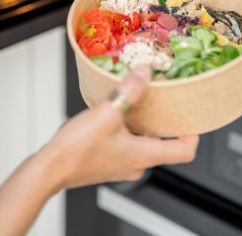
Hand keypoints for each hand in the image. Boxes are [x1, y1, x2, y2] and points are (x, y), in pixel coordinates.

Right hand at [40, 66, 198, 189]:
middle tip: (162, 99)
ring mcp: (122, 165)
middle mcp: (137, 164)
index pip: (186, 150)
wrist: (48, 169)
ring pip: (143, 142)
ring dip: (142, 122)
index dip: (193, 132)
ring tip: (135, 100)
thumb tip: (145, 72)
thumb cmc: (77, 149)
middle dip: (164, 120)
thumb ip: (130, 90)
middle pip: (165, 143)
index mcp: (145, 155)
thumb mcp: (107, 112)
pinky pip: (126, 143)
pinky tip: (112, 113)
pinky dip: (126, 128)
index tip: (191, 114)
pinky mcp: (107, 162)